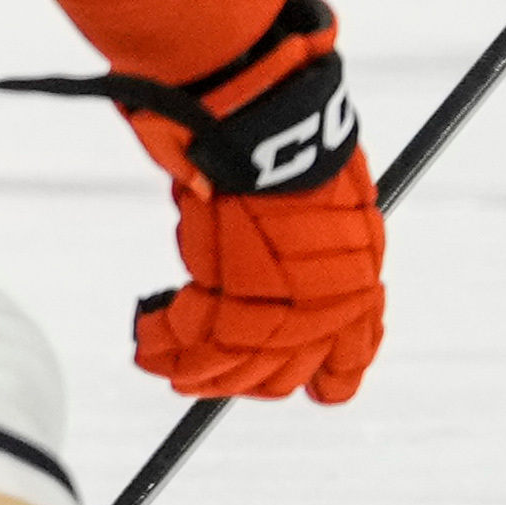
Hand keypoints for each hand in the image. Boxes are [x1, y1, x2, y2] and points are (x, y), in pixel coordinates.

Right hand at [121, 0, 385, 403]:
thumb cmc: (289, 134)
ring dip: (200, 370)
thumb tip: (280, 230)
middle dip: (249, 376)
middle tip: (213, 374)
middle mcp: (329, 307)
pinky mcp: (235, 300)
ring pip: (240, 366)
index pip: (354, 350)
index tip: (318, 385)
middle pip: (288, 370)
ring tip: (168, 364)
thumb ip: (306, 226)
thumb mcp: (317, 184)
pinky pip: (198, 343)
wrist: (271, 119)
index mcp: (356, 278)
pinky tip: (149, 341)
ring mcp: (285, 309)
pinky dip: (166, 344)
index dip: (332, 372)